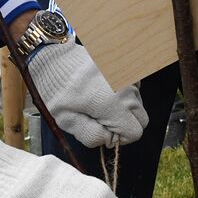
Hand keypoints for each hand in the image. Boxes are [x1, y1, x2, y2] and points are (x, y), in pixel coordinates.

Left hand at [29, 42, 147, 146]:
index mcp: (113, 104)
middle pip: (141, 118)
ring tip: (100, 103)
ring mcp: (127, 75)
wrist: (55, 59)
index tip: (103, 131)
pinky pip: (134, 87)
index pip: (135, 132)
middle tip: (102, 120)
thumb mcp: (67, 120)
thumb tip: (108, 138)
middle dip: (125, 125)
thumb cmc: (58, 90)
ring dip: (124, 109)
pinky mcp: (124, 66)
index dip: (120, 138)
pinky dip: (124, 94)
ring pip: (138, 103)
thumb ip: (91, 136)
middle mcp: (126, 89)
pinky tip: (106, 91)